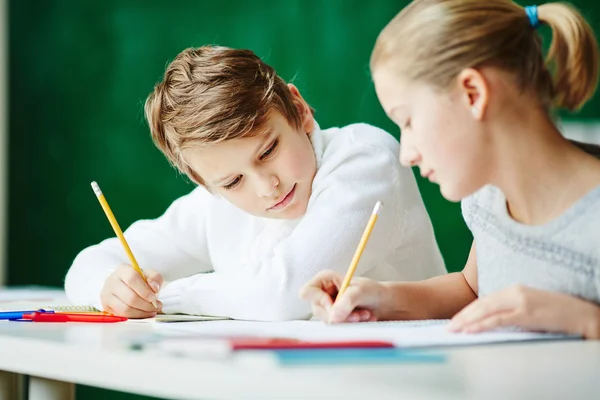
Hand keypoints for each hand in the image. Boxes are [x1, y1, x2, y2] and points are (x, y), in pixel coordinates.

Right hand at [100, 265, 162, 317]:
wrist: (127, 286)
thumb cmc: (139, 280)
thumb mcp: (150, 275)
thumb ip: (155, 278)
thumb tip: (154, 288)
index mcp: (122, 270)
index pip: (132, 279)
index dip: (145, 291)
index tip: (154, 298)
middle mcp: (111, 282)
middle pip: (130, 297)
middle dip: (146, 305)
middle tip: (156, 306)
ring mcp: (107, 295)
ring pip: (125, 309)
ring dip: (141, 313)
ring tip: (151, 311)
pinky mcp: (106, 307)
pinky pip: (122, 315)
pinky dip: (135, 316)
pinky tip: (143, 313)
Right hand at [299, 270, 388, 322]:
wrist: (383, 303)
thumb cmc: (371, 291)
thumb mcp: (361, 291)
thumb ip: (347, 301)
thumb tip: (333, 317)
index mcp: (324, 280)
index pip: (307, 292)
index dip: (319, 301)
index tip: (334, 306)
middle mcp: (322, 294)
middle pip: (318, 310)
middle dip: (340, 315)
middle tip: (358, 314)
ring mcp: (327, 309)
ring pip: (328, 321)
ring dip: (348, 321)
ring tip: (364, 314)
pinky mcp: (334, 320)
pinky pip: (337, 328)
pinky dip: (351, 326)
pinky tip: (363, 319)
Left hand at [448, 285, 599, 338]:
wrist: (583, 314)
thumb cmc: (557, 313)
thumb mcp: (530, 307)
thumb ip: (511, 310)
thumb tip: (492, 322)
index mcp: (514, 289)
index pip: (484, 300)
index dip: (467, 311)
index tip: (455, 320)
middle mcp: (514, 292)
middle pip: (480, 304)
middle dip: (462, 316)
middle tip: (448, 327)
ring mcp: (520, 302)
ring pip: (486, 310)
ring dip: (467, 321)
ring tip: (454, 330)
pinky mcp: (526, 313)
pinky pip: (498, 320)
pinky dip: (482, 324)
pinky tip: (470, 329)